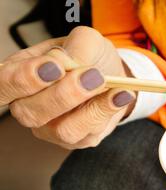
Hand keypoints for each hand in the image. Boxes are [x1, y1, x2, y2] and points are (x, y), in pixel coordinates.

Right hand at [0, 26, 135, 148]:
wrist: (112, 75)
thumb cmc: (89, 57)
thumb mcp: (84, 40)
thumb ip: (75, 48)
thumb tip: (70, 64)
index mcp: (18, 75)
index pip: (3, 84)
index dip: (23, 79)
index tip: (55, 66)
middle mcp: (28, 106)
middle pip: (30, 112)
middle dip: (62, 95)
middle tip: (91, 75)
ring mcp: (51, 128)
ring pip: (62, 129)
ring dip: (89, 107)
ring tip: (108, 83)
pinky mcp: (77, 139)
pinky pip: (88, 133)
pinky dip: (106, 112)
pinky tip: (121, 94)